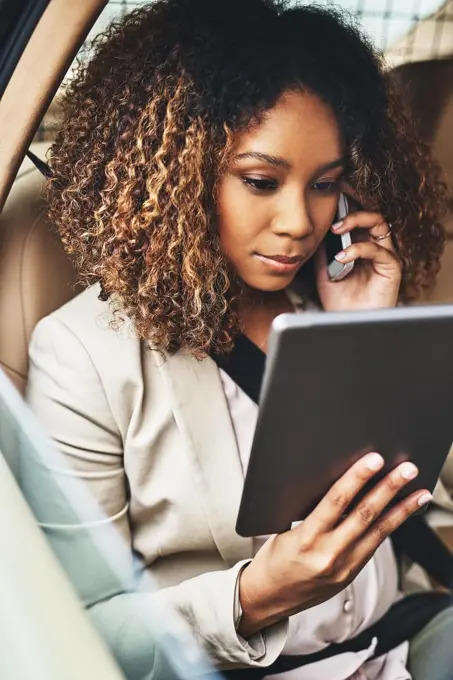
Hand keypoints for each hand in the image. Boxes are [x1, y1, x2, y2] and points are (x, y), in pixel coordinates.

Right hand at [237, 453, 431, 637]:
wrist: (269, 597)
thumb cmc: (273, 557)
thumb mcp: (284, 529)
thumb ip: (311, 511)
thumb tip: (340, 484)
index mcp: (306, 538)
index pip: (336, 501)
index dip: (357, 478)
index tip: (375, 460)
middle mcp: (328, 554)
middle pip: (365, 514)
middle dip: (389, 488)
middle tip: (407, 469)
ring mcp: (343, 567)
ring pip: (378, 532)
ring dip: (401, 509)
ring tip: (419, 492)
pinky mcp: (351, 574)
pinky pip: (374, 545)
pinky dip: (390, 526)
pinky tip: (402, 513)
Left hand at [315, 211, 401, 310]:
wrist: (348, 323)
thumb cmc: (339, 301)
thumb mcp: (323, 272)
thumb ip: (323, 251)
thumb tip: (316, 230)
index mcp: (361, 246)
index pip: (359, 219)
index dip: (348, 208)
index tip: (332, 202)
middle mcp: (375, 247)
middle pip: (371, 216)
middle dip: (352, 212)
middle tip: (333, 221)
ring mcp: (385, 256)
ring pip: (379, 224)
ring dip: (357, 221)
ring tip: (336, 230)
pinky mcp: (392, 268)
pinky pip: (378, 250)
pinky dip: (359, 249)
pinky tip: (342, 257)